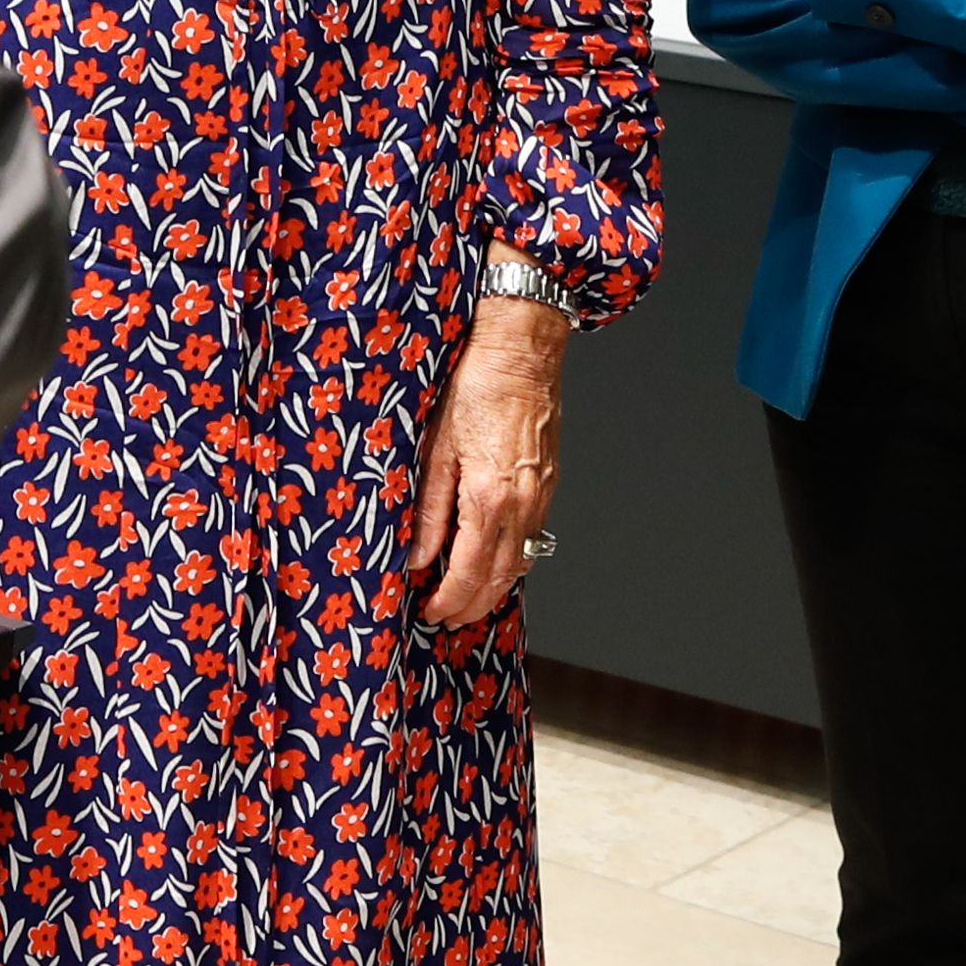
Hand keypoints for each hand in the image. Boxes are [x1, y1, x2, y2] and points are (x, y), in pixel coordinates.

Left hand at [408, 283, 566, 630]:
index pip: (469, 573)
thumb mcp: (437, 447)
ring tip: (466, 599)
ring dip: (494, 588)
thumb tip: (416, 555)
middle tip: (445, 619)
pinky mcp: (548, 482)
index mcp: (490, 498)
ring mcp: (541, 495)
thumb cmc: (477, 384)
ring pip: (520, 561)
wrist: (523, 347)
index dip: (448, 600)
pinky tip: (492, 558)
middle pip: (500, 578)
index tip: (429, 612)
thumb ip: (428, 508)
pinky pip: (531, 537)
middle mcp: (523, 504)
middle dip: (472, 606)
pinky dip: (511, 560)